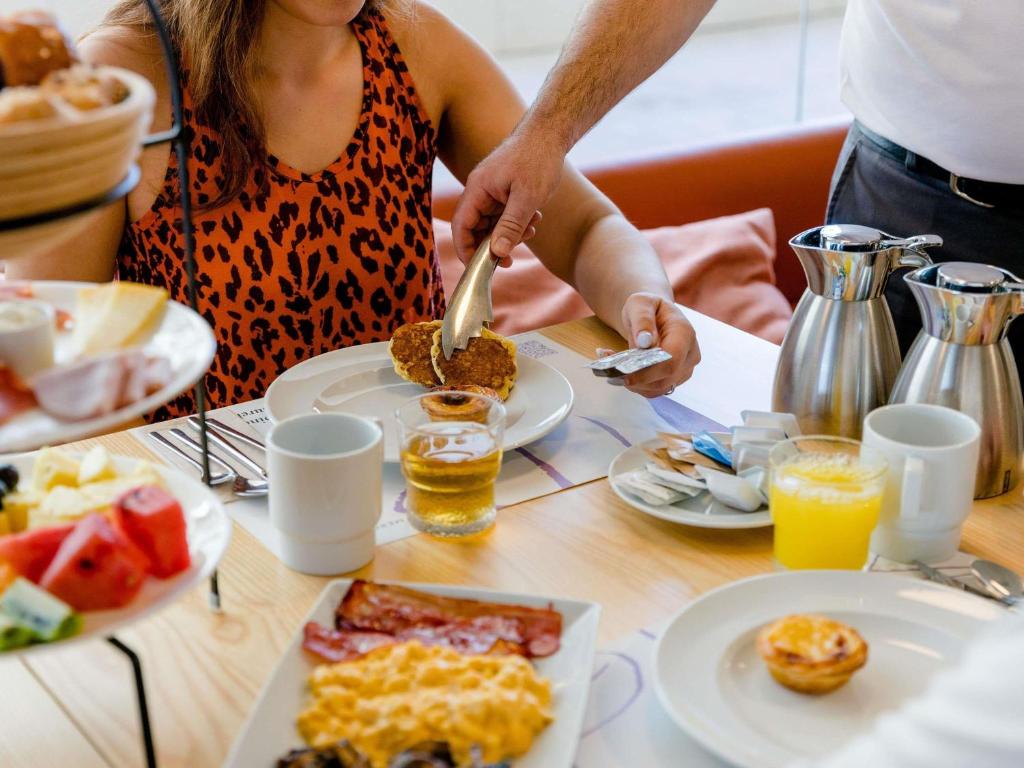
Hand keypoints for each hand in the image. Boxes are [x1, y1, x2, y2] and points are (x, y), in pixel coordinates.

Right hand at [451, 130, 564, 264]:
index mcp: (477, 189)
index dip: (465, 249)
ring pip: (491, 223)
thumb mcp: (527, 197)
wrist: (550, 132)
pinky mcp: (503, 190)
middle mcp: (480, 190)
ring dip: (509, 233)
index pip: (461, 225)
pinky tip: (534, 219)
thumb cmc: (538, 159)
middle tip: (510, 259)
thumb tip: (496, 253)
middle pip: (475, 227)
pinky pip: (502, 214)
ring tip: (531, 230)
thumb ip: (510, 227)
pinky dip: (516, 222)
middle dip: (493, 245)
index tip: (478, 268)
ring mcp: (491, 190)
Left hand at [618, 292, 699, 396]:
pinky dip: (636, 385)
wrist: (653, 316)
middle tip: (612, 371)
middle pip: (666, 378)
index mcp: (685, 332)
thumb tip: (645, 340)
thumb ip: (642, 319)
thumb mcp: (640, 303)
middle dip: (637, 379)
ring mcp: (684, 368)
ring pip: (659, 388)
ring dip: (634, 383)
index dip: (649, 372)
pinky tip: (623, 371)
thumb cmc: (647, 308)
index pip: (672, 360)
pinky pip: (654, 390)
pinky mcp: (674, 379)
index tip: (625, 374)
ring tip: (614, 367)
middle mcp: (690, 353)